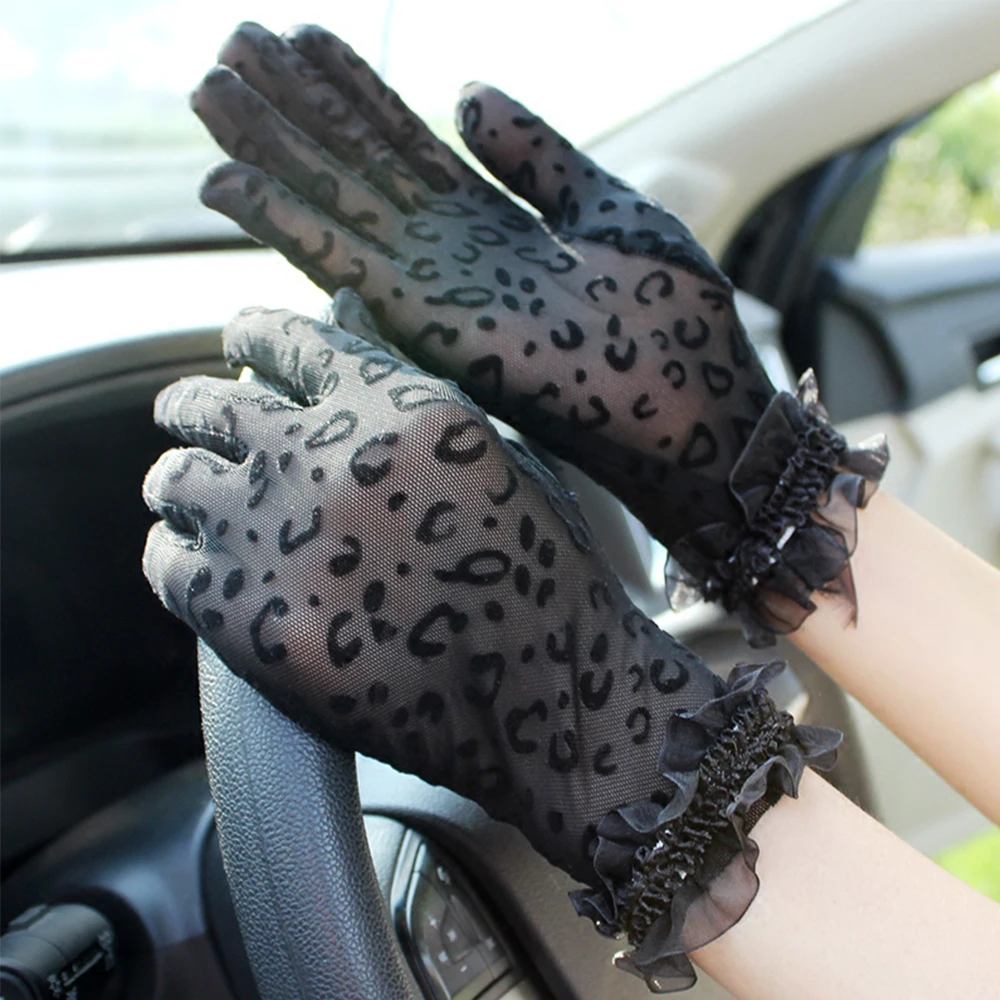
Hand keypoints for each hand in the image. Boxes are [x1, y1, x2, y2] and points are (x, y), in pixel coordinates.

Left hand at [142, 295, 836, 988]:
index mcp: (396, 408)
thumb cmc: (539, 576)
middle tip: (187, 419)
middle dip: (190, 406)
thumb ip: (405, 399)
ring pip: (174, 481)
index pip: (284, 340)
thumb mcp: (494, 455)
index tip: (237, 346)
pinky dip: (178, 557)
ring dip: (182, 483)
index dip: (249, 338)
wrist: (549, 697)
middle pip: (207, 406)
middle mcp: (329, 460)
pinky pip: (168, 565)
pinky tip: (204, 565)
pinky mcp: (252, 626)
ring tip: (193, 495)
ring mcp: (282, 543)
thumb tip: (336, 338)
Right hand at [191, 22, 776, 554]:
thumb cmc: (671, 319)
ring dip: (269, 153)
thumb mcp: (605, 208)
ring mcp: (435, 293)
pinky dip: (282, 224)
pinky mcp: (430, 327)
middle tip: (229, 45)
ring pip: (334, 207)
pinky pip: (342, 265)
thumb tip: (467, 92)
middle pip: (357, 170)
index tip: (302, 37)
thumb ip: (536, 154)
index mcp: (494, 227)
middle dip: (294, 111)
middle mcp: (450, 258)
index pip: (407, 147)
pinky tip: (225, 182)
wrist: (699, 405)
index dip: (354, 93)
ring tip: (207, 88)